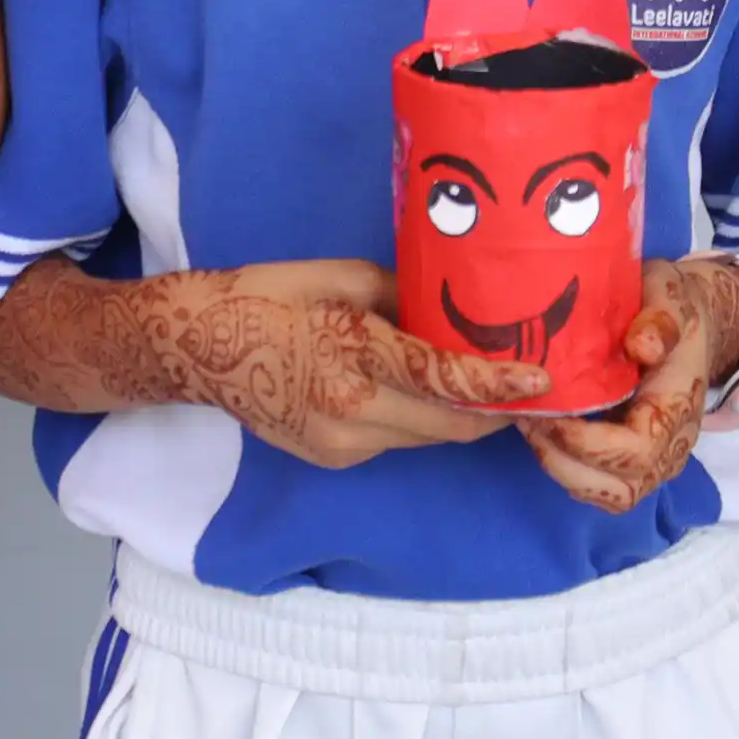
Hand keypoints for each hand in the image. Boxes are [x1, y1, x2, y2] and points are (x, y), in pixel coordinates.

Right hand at [167, 260, 554, 466]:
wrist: (197, 346)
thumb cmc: (269, 295)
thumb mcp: (339, 277)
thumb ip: (403, 298)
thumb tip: (454, 317)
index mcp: (353, 352)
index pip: (443, 377)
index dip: (497, 384)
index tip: (541, 381)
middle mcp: (352, 410)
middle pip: (451, 424)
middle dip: (492, 410)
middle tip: (522, 388)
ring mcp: (341, 443)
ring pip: (427, 438)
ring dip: (451, 416)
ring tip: (462, 386)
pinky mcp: (333, 460)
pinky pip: (394, 443)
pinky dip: (409, 421)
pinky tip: (392, 393)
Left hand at [521, 257, 738, 512]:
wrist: (693, 321)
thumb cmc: (674, 306)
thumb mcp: (670, 294)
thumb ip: (661, 319)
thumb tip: (642, 347)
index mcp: (678, 408)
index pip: (637, 451)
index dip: (588, 444)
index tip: (548, 413)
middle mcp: (672, 445)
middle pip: (622, 488)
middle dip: (565, 461)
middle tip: (527, 419)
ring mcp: (656, 458)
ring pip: (611, 495)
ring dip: (563, 470)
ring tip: (531, 428)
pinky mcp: (637, 460)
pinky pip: (603, 486)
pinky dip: (569, 470)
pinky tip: (543, 434)